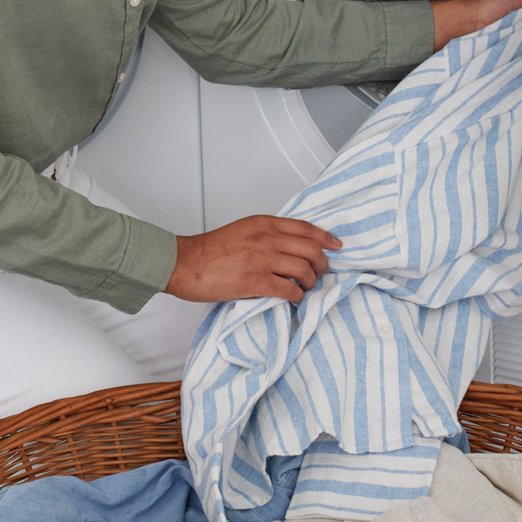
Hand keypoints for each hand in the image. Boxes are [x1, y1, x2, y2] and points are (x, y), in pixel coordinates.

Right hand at [166, 215, 343, 303]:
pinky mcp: (256, 281)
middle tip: (321, 273)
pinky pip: (289, 289)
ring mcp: (262, 259)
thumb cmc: (209, 251)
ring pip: (304, 270)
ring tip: (305, 288)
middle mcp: (266, 238)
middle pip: (310, 249)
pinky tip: (294, 298)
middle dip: (322, 263)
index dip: (325, 237)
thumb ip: (266, 235)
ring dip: (310, 282)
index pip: (305, 227)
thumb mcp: (242, 231)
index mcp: (263, 223)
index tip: (336, 245)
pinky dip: (297, 296)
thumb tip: (288, 250)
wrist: (185, 263)